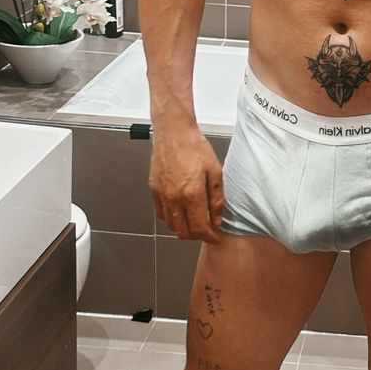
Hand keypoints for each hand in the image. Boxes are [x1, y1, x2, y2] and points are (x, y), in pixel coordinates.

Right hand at [150, 124, 225, 242]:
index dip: (209, 237)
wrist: (173, 132)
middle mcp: (174, 198)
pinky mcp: (153, 189)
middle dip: (196, 236)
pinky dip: (171, 218)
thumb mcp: (215, 172)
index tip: (215, 237)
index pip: (200, 228)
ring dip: (183, 229)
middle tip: (206, 232)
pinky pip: (161, 213)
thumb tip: (217, 218)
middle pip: (183, 232)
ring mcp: (161, 195)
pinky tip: (181, 212)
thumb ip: (217, 199)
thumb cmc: (195, 147)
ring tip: (194, 222)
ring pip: (170, 225)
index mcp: (192, 194)